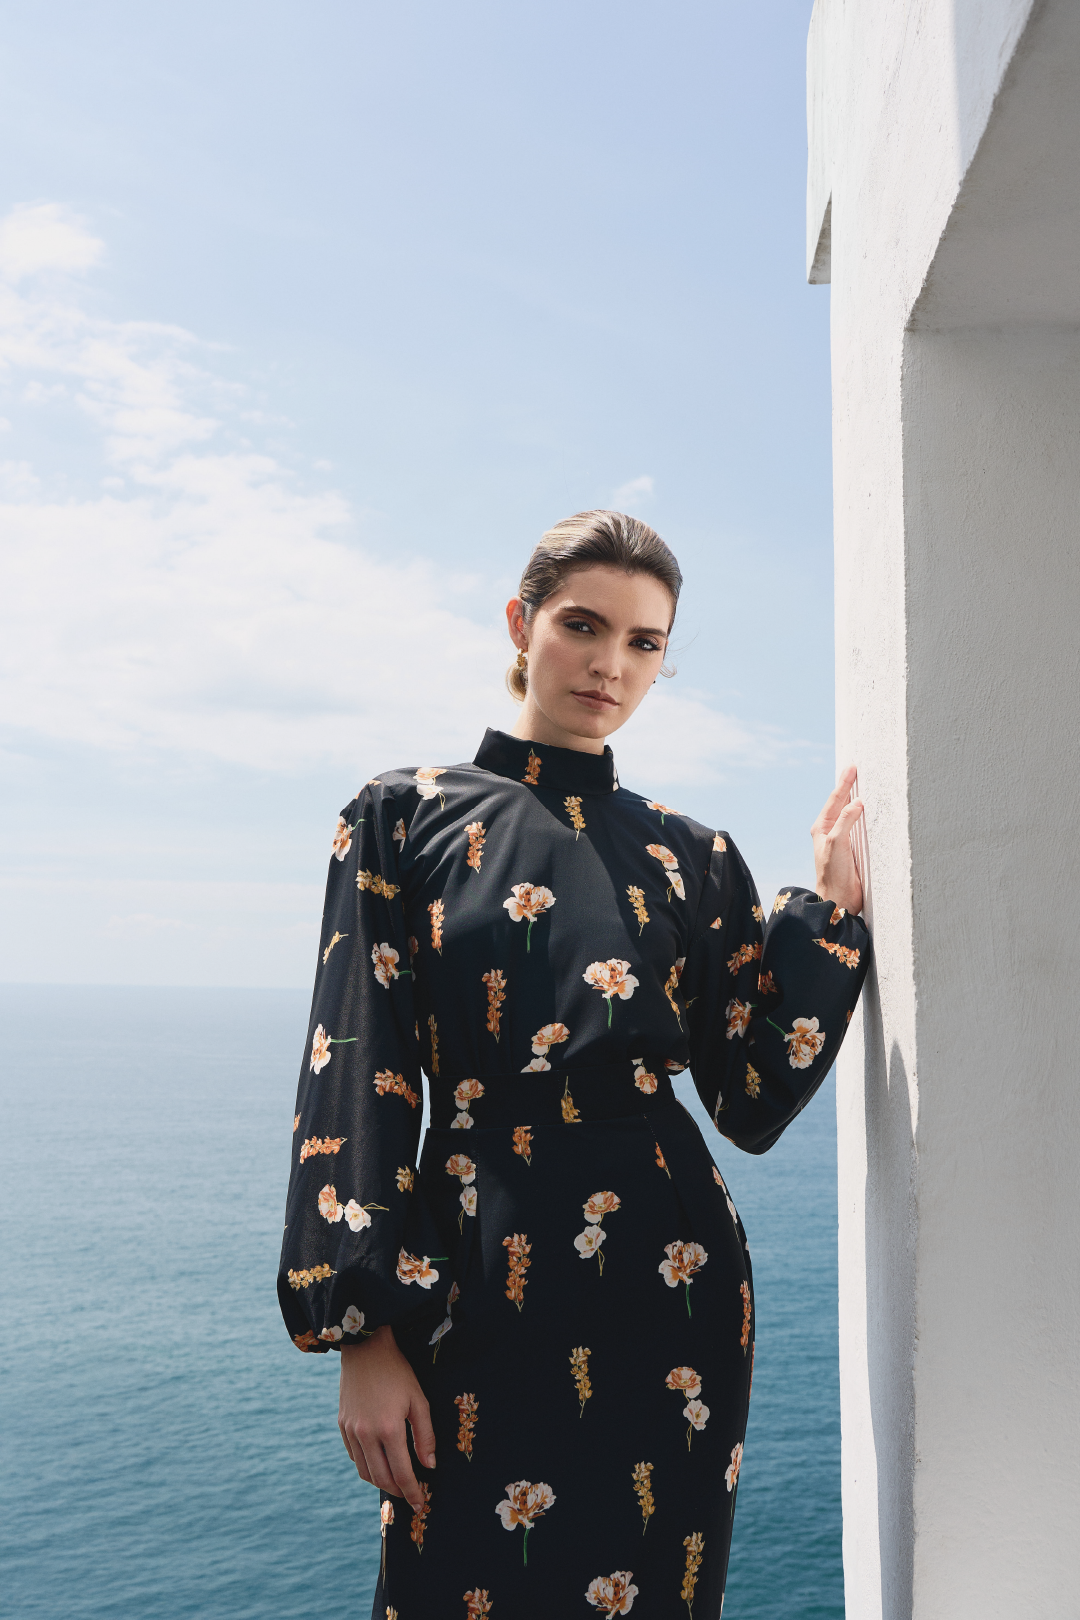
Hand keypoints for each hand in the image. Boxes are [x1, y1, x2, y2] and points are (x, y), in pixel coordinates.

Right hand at [338, 1324, 434, 1508]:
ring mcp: (351, 1431)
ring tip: (396, 1482)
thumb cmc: (397, 1372)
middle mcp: (366, 1434)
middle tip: (410, 1495)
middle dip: (397, 1491)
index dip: (412, 1492)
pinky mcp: (342, 1425)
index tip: (421, 1504)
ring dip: (381, 1482)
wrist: (366, 1348)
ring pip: (365, 1471)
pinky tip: (379, 1462)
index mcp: (388, 1429)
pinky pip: (354, 1456)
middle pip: (381, 1478)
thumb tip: (430, 1466)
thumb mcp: (418, 1400)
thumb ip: (425, 1436)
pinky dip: (367, 1466)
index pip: (402, 1473)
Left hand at [811, 765, 864, 912]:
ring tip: (862, 785)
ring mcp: (842, 840)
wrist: (839, 899)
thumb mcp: (836, 843)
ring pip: (850, 814)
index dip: (844, 783)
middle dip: (848, 787)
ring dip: (856, 800)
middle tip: (855, 769)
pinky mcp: (853, 849)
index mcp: (822, 828)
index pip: (835, 800)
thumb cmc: (833, 873)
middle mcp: (830, 832)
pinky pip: (860, 827)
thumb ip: (845, 821)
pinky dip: (865, 815)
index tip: (852, 767)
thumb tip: (858, 802)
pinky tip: (870, 811)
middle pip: (841, 803)